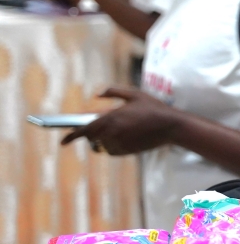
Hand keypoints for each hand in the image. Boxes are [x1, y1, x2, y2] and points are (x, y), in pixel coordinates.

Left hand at [61, 87, 180, 154]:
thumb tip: (97, 95)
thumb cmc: (154, 108)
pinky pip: (112, 151)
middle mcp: (113, 132)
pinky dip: (113, 145)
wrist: (171, 126)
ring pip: (102, 145)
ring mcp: (120, 143)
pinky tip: (126, 137)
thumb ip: (113, 92)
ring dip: (103, 139)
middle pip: (91, 138)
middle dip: (90, 134)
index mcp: (111, 117)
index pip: (84, 129)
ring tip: (119, 130)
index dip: (71, 136)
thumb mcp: (134, 94)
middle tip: (95, 128)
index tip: (63, 141)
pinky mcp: (127, 151)